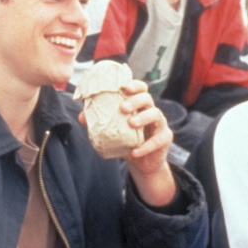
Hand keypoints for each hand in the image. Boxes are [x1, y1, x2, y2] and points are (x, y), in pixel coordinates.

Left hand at [79, 79, 175, 205]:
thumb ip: (98, 122)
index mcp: (139, 105)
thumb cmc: (126, 140)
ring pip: (156, 114)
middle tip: (122, 108)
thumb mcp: (112, 131)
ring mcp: (160, 124)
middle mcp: (151, 110)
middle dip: (135, 100)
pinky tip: (134, 152)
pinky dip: (146, 146)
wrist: (141, 162)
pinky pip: (158, 139)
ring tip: (131, 123)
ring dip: (143, 117)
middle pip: (147, 98)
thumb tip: (82, 116)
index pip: (140, 89)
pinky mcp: (165, 138)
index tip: (124, 87)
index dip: (134, 85)